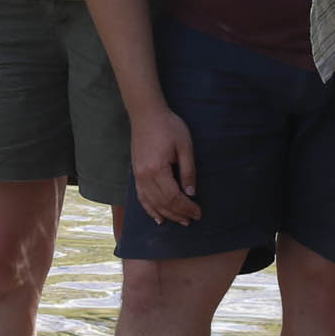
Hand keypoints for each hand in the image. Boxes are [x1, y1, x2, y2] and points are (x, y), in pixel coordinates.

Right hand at [129, 105, 201, 224]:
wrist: (146, 114)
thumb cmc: (168, 126)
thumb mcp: (185, 146)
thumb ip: (188, 171)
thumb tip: (191, 193)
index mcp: (157, 169)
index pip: (173, 196)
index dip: (187, 207)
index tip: (198, 212)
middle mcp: (144, 176)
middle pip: (163, 203)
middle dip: (179, 213)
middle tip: (193, 219)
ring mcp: (138, 176)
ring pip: (152, 203)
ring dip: (167, 214)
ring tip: (180, 221)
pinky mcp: (136, 173)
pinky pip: (142, 197)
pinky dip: (150, 210)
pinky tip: (158, 218)